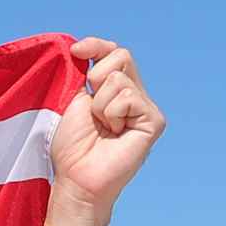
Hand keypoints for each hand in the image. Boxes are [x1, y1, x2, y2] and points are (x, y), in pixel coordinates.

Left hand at [46, 38, 165, 225]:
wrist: (76, 178)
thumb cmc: (71, 146)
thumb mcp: (73, 101)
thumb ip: (83, 74)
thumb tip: (83, 47)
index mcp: (115, 89)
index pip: (113, 52)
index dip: (96, 46)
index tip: (76, 51)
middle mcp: (135, 95)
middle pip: (121, 56)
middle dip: (96, 78)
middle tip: (91, 110)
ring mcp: (146, 107)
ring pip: (120, 80)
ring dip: (99, 105)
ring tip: (101, 128)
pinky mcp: (154, 120)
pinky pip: (128, 97)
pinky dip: (111, 114)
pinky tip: (113, 133)